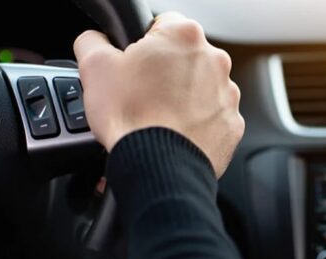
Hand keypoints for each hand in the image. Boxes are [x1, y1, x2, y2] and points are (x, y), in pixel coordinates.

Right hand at [73, 12, 243, 177]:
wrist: (158, 167)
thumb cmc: (131, 117)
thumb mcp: (94, 67)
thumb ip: (92, 41)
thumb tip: (95, 39)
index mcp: (184, 35)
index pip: (162, 24)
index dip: (142, 45)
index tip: (134, 65)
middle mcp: (215, 60)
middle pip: (183, 57)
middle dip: (164, 72)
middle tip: (140, 94)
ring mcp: (228, 94)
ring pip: (200, 88)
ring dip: (182, 97)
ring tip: (156, 117)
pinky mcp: (232, 124)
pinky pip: (211, 117)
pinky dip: (195, 123)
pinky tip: (174, 133)